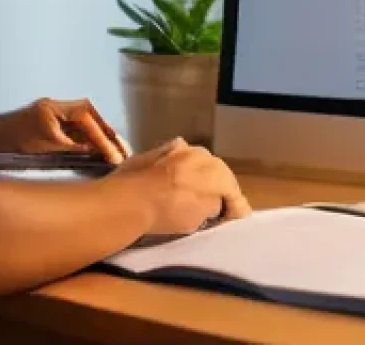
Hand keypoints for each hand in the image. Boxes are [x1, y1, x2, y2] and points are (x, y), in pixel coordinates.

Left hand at [0, 97, 130, 164]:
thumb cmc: (8, 143)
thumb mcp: (42, 147)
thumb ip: (69, 147)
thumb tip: (94, 151)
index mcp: (52, 108)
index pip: (85, 118)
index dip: (101, 137)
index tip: (113, 155)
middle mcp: (55, 108)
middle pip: (90, 116)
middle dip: (108, 134)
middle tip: (125, 152)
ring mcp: (53, 116)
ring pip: (84, 125)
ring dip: (101, 138)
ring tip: (118, 154)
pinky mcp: (51, 128)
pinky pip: (76, 132)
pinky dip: (90, 142)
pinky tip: (100, 154)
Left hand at [110, 137, 250, 235]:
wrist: (129, 198)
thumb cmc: (170, 211)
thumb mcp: (200, 218)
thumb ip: (214, 206)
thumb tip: (216, 203)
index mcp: (217, 170)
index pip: (233, 190)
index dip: (235, 207)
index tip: (232, 218)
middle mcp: (200, 152)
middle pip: (215, 173)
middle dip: (215, 188)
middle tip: (211, 207)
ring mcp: (177, 147)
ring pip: (194, 163)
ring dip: (195, 176)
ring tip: (187, 194)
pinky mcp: (156, 148)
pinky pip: (173, 161)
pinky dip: (175, 170)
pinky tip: (167, 183)